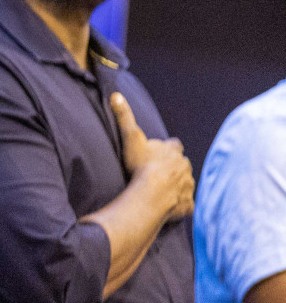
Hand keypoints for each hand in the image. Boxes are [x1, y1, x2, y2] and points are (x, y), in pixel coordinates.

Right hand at [111, 92, 193, 220]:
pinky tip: (170, 208)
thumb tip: (115, 94)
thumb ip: (124, 116)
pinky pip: (187, 204)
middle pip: (182, 164)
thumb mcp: (131, 137)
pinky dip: (181, 205)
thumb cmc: (141, 165)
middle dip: (174, 167)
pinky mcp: (188, 204)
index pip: (174, 145)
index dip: (169, 148)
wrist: (153, 193)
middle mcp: (184, 165)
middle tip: (159, 173)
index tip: (160, 152)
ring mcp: (188, 185)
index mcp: (173, 150)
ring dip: (178, 186)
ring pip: (186, 183)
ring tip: (163, 192)